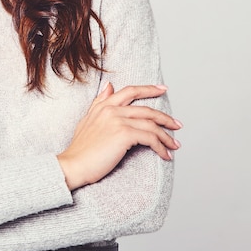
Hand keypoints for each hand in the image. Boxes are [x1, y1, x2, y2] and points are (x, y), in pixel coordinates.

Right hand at [57, 83, 181, 189]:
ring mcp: (118, 121)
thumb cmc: (80, 148)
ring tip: (174, 144)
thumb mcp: (87, 119)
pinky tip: (165, 154)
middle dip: (165, 117)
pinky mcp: (124, 134)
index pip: (130, 91)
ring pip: (151, 124)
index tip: (162, 89)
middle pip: (146, 108)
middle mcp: (111, 110)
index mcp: (103, 105)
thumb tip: (109, 85)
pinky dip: (160, 146)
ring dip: (166, 135)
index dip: (148, 89)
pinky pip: (150, 138)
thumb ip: (99, 102)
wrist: (74, 164)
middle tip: (176, 124)